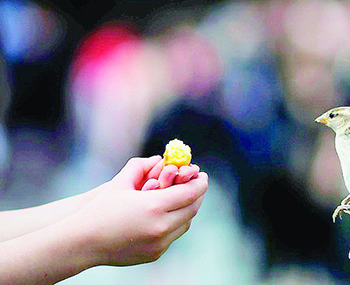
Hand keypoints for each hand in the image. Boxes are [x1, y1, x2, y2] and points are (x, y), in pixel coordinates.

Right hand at [70, 156, 208, 265]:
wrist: (83, 242)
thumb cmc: (100, 208)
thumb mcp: (120, 182)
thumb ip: (141, 166)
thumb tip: (160, 158)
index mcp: (154, 206)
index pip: (190, 193)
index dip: (199, 183)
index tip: (202, 174)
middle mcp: (160, 227)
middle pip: (192, 208)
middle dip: (197, 194)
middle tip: (197, 184)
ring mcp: (159, 243)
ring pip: (185, 223)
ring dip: (188, 209)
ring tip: (185, 197)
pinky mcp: (155, 254)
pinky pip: (174, 235)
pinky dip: (177, 222)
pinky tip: (171, 213)